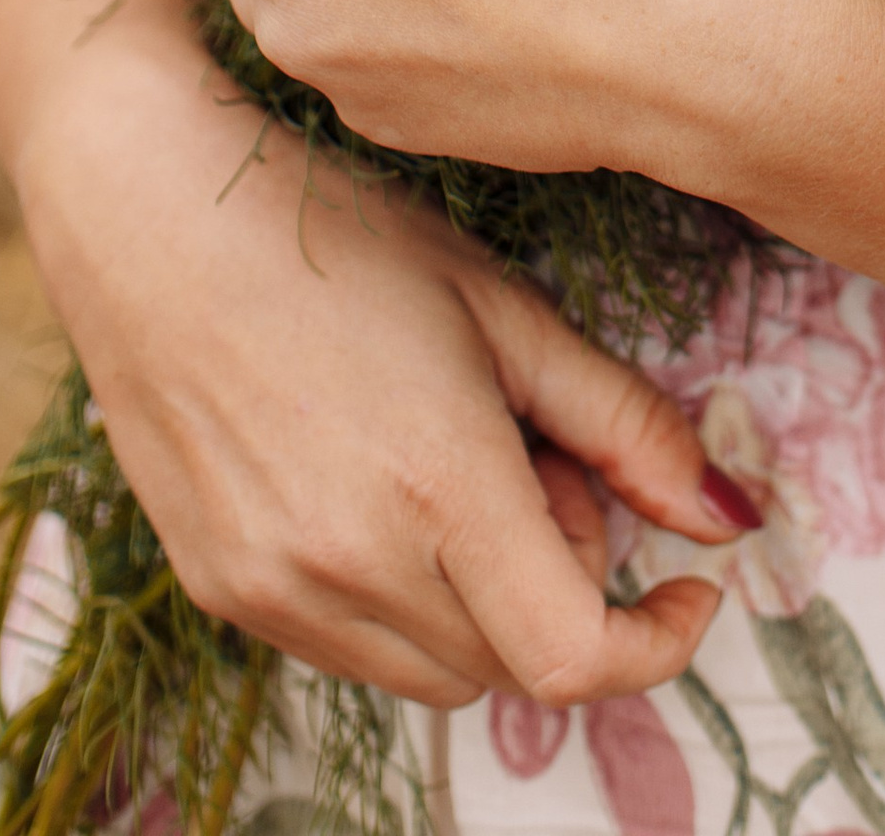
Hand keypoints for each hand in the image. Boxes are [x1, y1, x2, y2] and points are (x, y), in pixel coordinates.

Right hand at [16, 36, 752, 707]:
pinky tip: (383, 476)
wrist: (156, 219)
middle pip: (511, 659)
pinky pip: (353, 646)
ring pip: (435, 667)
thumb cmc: (339, 237)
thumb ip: (627, 425)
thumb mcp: (507, 311)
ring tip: (458, 454)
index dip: (653, 642)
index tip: (689, 586)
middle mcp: (350, 565)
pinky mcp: (223, 592)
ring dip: (482, 597)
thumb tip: (728, 515)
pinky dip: (402, 595)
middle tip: (539, 452)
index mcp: (440, 487)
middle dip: (562, 579)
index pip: (572, 657)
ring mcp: (275, 591)